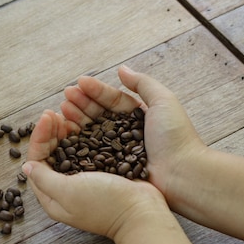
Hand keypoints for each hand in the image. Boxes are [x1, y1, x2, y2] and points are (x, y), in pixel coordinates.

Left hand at [24, 109, 166, 240]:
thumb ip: (44, 179)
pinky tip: (86, 124)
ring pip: (68, 150)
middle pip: (51, 154)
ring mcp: (85, 181)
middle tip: (56, 113)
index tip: (48, 116)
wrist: (142, 212)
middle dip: (51, 132)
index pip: (37, 161)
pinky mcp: (103, 173)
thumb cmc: (104, 204)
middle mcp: (66, 188)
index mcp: (53, 197)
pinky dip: (84, 136)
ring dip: (66, 131)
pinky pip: (87, 150)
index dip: (40, 137)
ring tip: (68, 114)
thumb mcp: (68, 192)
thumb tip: (26, 166)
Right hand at [60, 65, 206, 208]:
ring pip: (92, 132)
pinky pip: (91, 153)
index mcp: (139, 116)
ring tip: (62, 110)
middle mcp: (127, 134)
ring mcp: (119, 152)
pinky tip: (66, 133)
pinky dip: (77, 142)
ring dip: (76, 120)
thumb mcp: (163, 101)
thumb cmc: (175, 137)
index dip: (95, 90)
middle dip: (81, 103)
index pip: (113, 100)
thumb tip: (121, 69)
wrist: (181, 174)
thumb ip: (143, 83)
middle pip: (99, 114)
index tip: (79, 82)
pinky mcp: (112, 169)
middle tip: (66, 96)